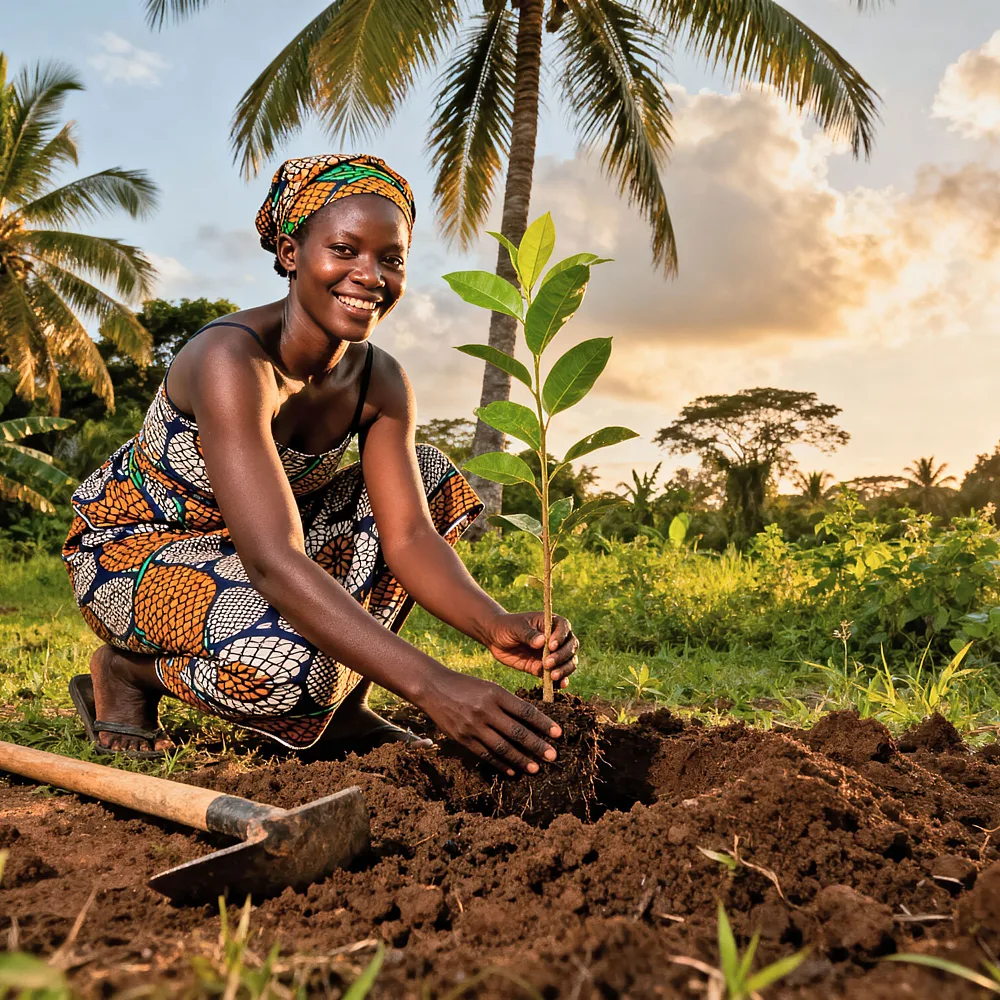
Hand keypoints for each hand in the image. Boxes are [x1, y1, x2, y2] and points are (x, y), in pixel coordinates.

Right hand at [416, 671, 561, 775]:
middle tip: (553, 756)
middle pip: (517, 732)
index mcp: (496, 693)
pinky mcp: (463, 738)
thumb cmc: (466, 686)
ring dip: (521, 759)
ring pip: (503, 747)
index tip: (558, 734)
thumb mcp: (489, 688)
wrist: (434, 688)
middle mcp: (486, 710)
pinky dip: (501, 764)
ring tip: (536, 768)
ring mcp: (473, 726)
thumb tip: (532, 722)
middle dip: (537, 746)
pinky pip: (486, 754)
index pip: (525, 711)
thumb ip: (508, 703)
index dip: (543, 723)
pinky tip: (512, 771)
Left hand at [482, 612, 578, 687]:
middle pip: (570, 647)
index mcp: (551, 623)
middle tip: (548, 663)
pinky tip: (560, 685)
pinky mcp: (545, 668)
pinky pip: (557, 675)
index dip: (560, 638)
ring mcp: (552, 654)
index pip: (564, 628)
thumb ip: (528, 634)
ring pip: (568, 662)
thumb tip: (542, 641)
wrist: (496, 639)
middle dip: (562, 656)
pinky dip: (561, 681)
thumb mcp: (515, 628)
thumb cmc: (507, 627)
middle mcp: (556, 638)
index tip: (550, 646)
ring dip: (564, 669)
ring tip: (552, 676)